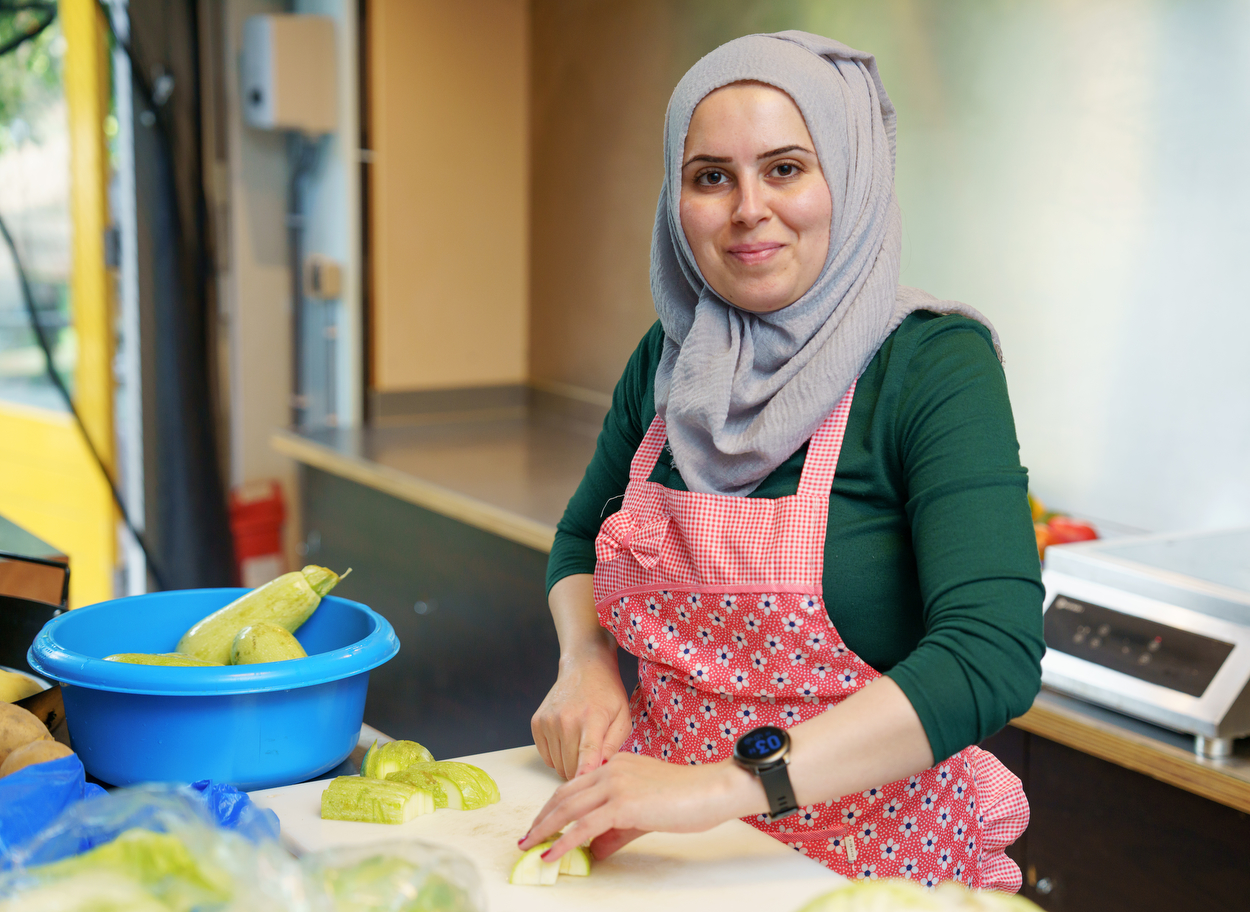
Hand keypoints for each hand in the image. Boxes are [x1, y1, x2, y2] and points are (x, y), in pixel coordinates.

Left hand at [517, 752, 764, 862]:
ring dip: (545, 830)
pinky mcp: (623, 804)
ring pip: (568, 809)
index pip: (575, 786)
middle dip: (542, 818)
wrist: (711, 790)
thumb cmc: (687, 798)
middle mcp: (610, 770)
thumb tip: (595, 850)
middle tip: (527, 837)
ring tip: (530, 846)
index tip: (541, 823)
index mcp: (615, 765)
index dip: (554, 806)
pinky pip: (585, 826)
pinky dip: (563, 842)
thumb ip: (616, 831)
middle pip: (564, 795)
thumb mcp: (644, 815)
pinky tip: (552, 855)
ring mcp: (615, 785)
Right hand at [531, 644, 632, 779]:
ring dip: (570, 763)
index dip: (585, 771)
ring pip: (558, 765)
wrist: (584, 668)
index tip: (583, 784)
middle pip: (571, 767)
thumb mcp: (623, 717)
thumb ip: (614, 745)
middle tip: (594, 758)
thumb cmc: (607, 694)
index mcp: (592, 718)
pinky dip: (557, 756)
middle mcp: (566, 719)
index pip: (587, 751)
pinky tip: (568, 740)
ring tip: (581, 744)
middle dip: (583, 771)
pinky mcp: (537, 723)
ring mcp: (548, 721)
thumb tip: (602, 769)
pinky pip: (546, 757)